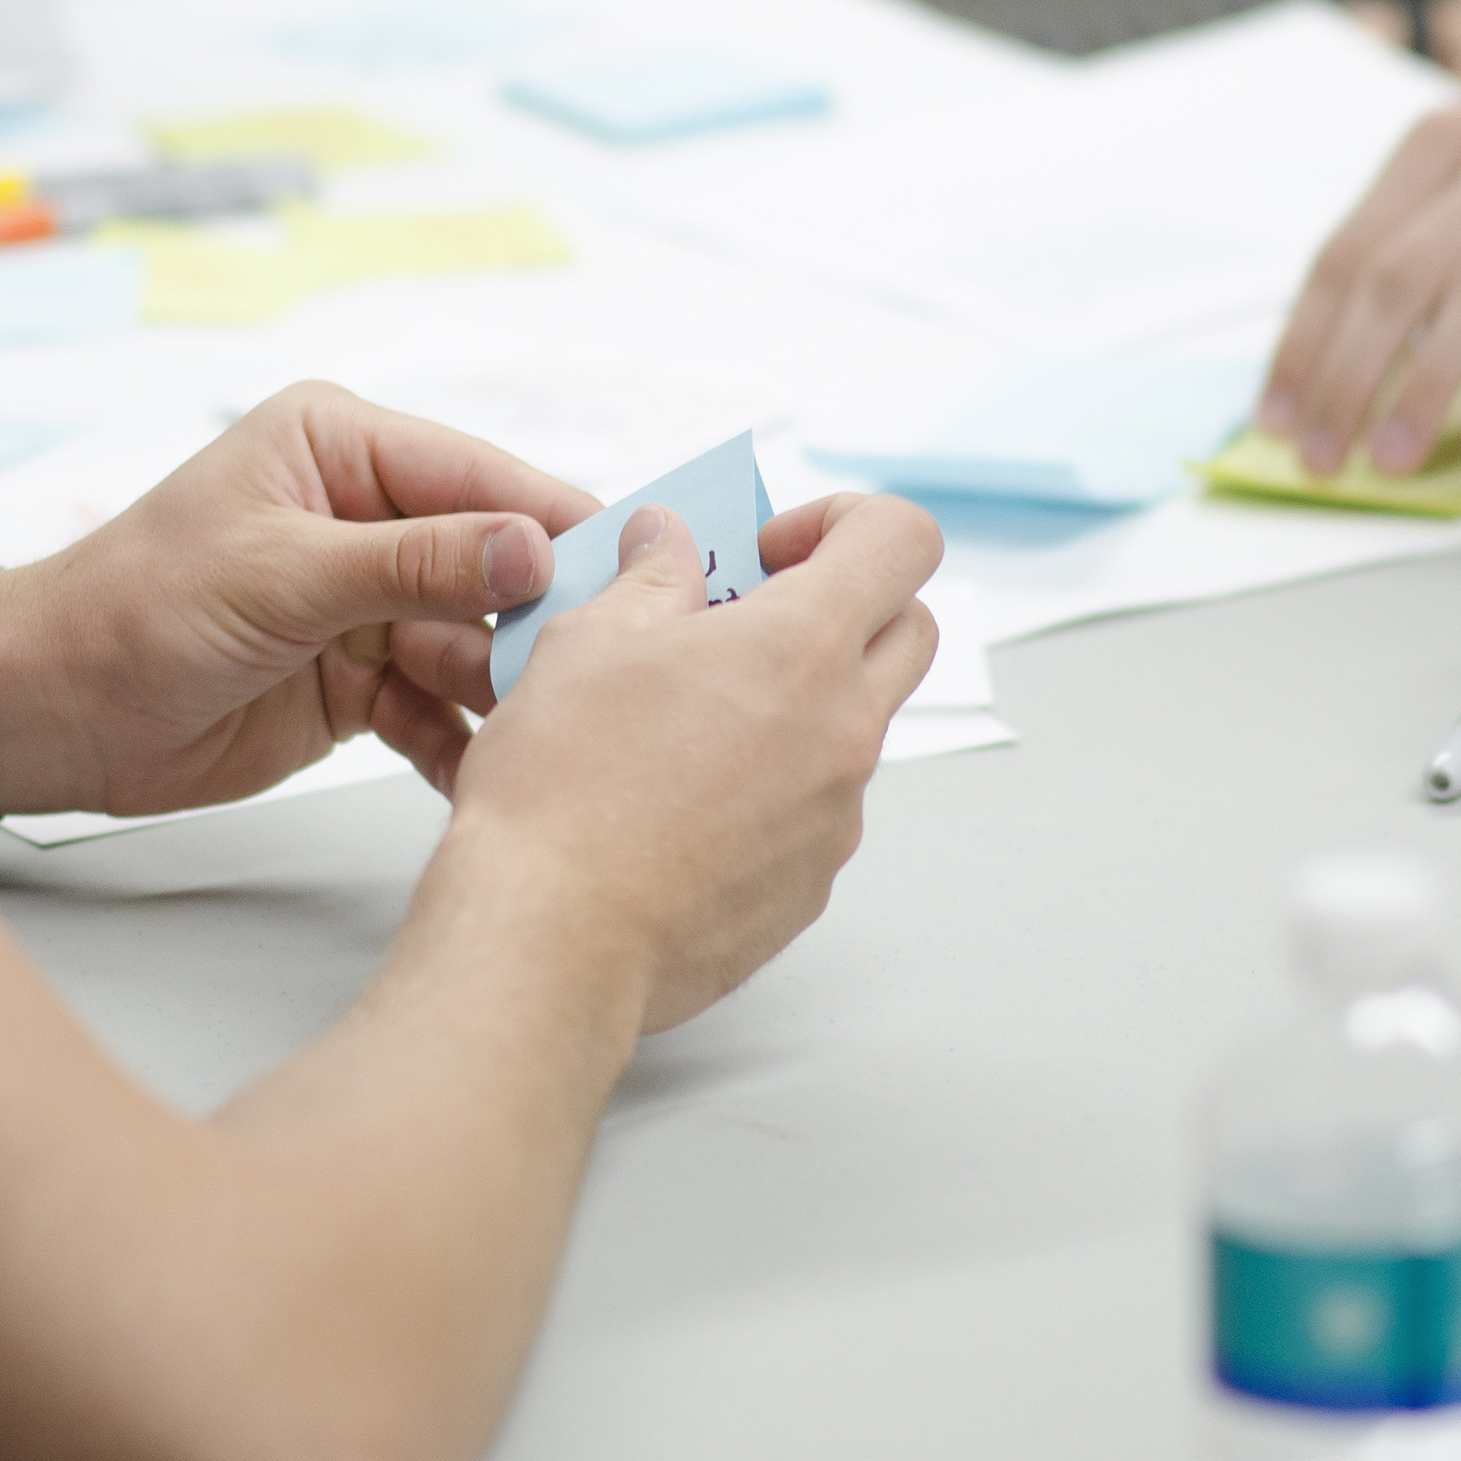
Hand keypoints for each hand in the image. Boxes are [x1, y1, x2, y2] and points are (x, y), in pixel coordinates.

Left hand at [0, 382, 596, 815]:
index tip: (635, 566)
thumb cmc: (135, 610)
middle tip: (595, 667)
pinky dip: (459, 739)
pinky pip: (439, 704)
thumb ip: (417, 563)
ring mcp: (371, 601)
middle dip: (537, 619)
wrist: (50, 716)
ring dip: (502, 688)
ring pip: (476, 642)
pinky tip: (483, 772)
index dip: (557, 522)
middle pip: (494, 564)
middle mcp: (370, 517)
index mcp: (345, 449)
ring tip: (540, 732)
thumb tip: (536, 549)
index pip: (482, 478)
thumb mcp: (282, 573)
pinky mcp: (365, 677)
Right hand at [445, 490, 940, 1031]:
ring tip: (691, 719)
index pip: (902, 540)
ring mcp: (837, 815)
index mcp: (803, 647)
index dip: (846, 521)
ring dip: (801, 700)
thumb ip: (650, 578)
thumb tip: (668, 541)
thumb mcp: (588, 641)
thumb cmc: (562, 788)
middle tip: (750, 620)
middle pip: (911, 630)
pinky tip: (683, 802)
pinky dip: (773, 785)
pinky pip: (818, 808)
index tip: (771, 550)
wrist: (550, 939)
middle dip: (847, 606)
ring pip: (857, 726)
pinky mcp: (811, 884)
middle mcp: (844, 730)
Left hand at [1258, 46, 1460, 476]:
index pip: (1345, 253)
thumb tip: (1317, 366)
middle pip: (1400, 278)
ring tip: (1391, 459)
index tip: (1275, 420)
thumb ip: (1406, 243)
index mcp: (1439, 142)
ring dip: (1424, 389)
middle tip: (1321, 457)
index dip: (1303, 344)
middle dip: (1347, 379)